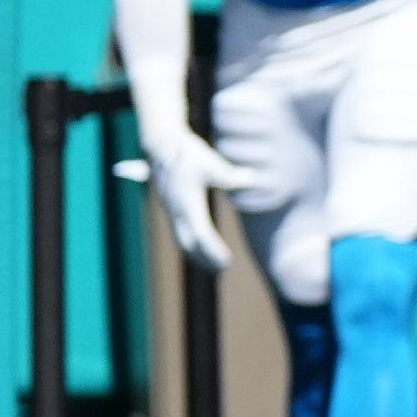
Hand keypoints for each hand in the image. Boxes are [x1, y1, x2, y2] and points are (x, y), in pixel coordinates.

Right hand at [134, 117, 255, 271]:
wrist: (163, 146)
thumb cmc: (189, 155)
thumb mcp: (211, 163)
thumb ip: (230, 175)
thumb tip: (253, 179)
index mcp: (187, 205)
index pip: (201, 236)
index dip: (213, 252)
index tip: (227, 263)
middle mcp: (177, 212)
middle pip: (188, 245)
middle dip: (204, 260)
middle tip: (223, 270)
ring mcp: (172, 212)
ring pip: (183, 241)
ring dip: (198, 256)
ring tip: (217, 267)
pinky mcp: (173, 209)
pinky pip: (181, 234)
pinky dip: (193, 246)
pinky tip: (205, 250)